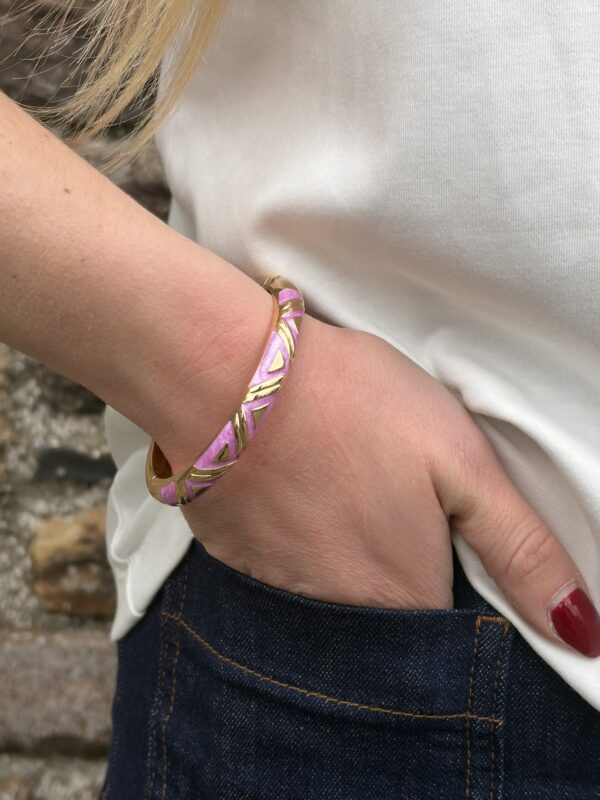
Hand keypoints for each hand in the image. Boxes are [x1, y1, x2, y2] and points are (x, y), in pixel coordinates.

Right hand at [174, 314, 598, 656]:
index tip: (439, 525)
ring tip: (341, 485)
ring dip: (344, 553)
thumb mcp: (463, 463)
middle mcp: (341, 617)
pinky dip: (297, 542)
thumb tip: (581, 631)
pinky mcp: (237, 564)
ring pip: (335, 595)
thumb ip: (522, 552)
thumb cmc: (354, 405)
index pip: (451, 625)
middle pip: (390, 613)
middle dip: (398, 563)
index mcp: (405, 597)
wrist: (231, 373)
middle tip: (384, 492)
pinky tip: (298, 490)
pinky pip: (284, 574)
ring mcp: (280, 596)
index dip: (455, 573)